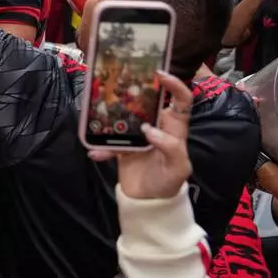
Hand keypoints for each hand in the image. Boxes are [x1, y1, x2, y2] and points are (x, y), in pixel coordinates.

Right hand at [90, 71, 193, 200]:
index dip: (174, 85)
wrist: (149, 202)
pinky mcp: (121, 144)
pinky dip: (102, 147)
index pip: (181, 100)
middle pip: (148, 100)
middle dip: (136, 89)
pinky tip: (96, 153)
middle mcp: (156, 125)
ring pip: (125, 114)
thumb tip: (149, 130)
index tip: (159, 75)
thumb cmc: (169, 182)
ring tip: (101, 109)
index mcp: (174, 127)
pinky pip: (109, 140)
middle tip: (121, 80)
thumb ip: (170, 147)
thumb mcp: (179, 168)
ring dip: (113, 113)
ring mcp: (137, 133)